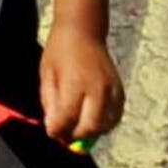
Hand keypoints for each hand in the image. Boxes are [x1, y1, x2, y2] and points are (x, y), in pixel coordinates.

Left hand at [35, 24, 124, 144]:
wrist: (83, 30)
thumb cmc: (60, 51)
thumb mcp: (47, 74)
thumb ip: (50, 103)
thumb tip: (53, 128)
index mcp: (75, 83)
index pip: (68, 119)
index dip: (58, 130)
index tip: (51, 131)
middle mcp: (97, 88)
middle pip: (90, 127)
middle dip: (75, 136)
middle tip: (65, 135)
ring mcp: (112, 90)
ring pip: (106, 126)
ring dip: (91, 133)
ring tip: (77, 126)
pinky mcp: (120, 90)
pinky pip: (116, 117)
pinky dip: (105, 124)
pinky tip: (93, 120)